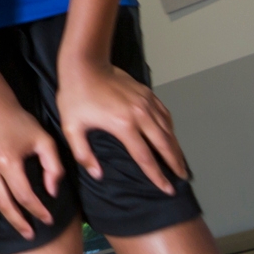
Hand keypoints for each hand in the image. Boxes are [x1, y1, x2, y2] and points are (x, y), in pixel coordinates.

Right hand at [0, 96, 63, 242]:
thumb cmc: (18, 121)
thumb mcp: (43, 139)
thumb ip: (53, 166)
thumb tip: (52, 192)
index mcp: (9, 160)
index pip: (25, 195)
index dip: (38, 211)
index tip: (47, 220)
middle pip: (3, 203)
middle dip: (17, 223)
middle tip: (28, 235)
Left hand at [54, 56, 186, 194]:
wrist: (85, 64)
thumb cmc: (75, 95)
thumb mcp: (71, 127)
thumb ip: (83, 154)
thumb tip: (98, 175)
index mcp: (123, 125)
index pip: (146, 158)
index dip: (157, 176)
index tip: (167, 189)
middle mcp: (140, 114)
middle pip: (164, 144)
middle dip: (175, 163)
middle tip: (181, 178)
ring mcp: (146, 102)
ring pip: (168, 129)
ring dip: (175, 147)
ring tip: (179, 162)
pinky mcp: (147, 93)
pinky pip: (164, 114)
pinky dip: (170, 127)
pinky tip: (171, 136)